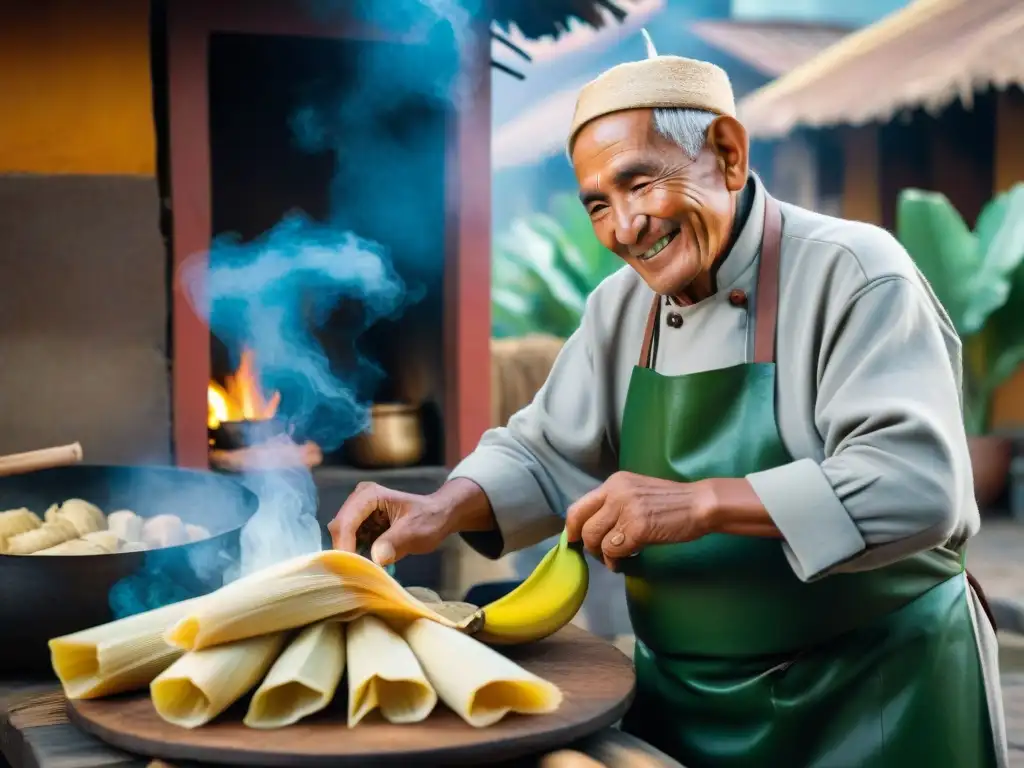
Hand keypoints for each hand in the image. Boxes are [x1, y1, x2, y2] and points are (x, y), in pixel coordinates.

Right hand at [328, 478, 492, 566]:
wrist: (440, 515)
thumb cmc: (429, 519)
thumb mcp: (415, 531)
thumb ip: (394, 542)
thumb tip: (376, 558)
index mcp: (369, 495)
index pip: (346, 522)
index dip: (345, 545)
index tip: (351, 569)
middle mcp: (358, 499)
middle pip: (339, 529)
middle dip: (345, 552)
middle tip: (355, 575)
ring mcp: (359, 512)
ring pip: (342, 537)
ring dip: (350, 555)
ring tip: (361, 573)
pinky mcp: (361, 524)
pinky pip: (351, 542)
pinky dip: (357, 555)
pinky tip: (367, 565)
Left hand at [565, 471, 716, 568]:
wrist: (699, 504)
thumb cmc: (671, 502)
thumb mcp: (637, 493)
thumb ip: (614, 504)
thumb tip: (591, 528)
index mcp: (614, 483)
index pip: (578, 507)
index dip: (572, 528)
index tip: (577, 541)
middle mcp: (615, 492)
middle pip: (582, 525)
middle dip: (588, 545)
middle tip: (601, 554)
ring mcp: (625, 509)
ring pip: (595, 539)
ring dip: (602, 555)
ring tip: (616, 558)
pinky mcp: (637, 528)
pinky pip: (613, 550)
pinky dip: (616, 560)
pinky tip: (627, 560)